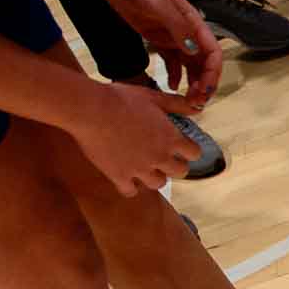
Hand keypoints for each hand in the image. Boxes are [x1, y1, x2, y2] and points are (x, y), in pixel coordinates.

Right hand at [66, 80, 201, 195]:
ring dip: (155, 177)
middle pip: (180, 171)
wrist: (90, 109)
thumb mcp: (153, 97)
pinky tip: (126, 179)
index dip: (189, 150)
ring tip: (146, 169)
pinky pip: (130, 191)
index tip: (182, 148)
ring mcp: (140, 169)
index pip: (194, 153)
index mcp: (170, 138)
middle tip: (165, 159)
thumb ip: (176, 104)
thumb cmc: (121, 99)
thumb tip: (197, 109)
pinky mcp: (119, 176)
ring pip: (158, 184)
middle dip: (175, 166)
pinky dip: (130, 187)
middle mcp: (159, 157)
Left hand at [96, 0, 221, 109]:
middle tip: (196, 102)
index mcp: (193, 23)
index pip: (212, 52)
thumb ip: (177, 28)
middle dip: (204, 83)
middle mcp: (186, 32)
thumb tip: (193, 52)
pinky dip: (174, 74)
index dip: (213, 72)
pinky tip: (170, 86)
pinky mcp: (156, 39)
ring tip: (187, 100)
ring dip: (192, 82)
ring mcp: (172, 36)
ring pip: (189, 64)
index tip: (205, 89)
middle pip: (203, 62)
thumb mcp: (159, 5)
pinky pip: (171, 61)